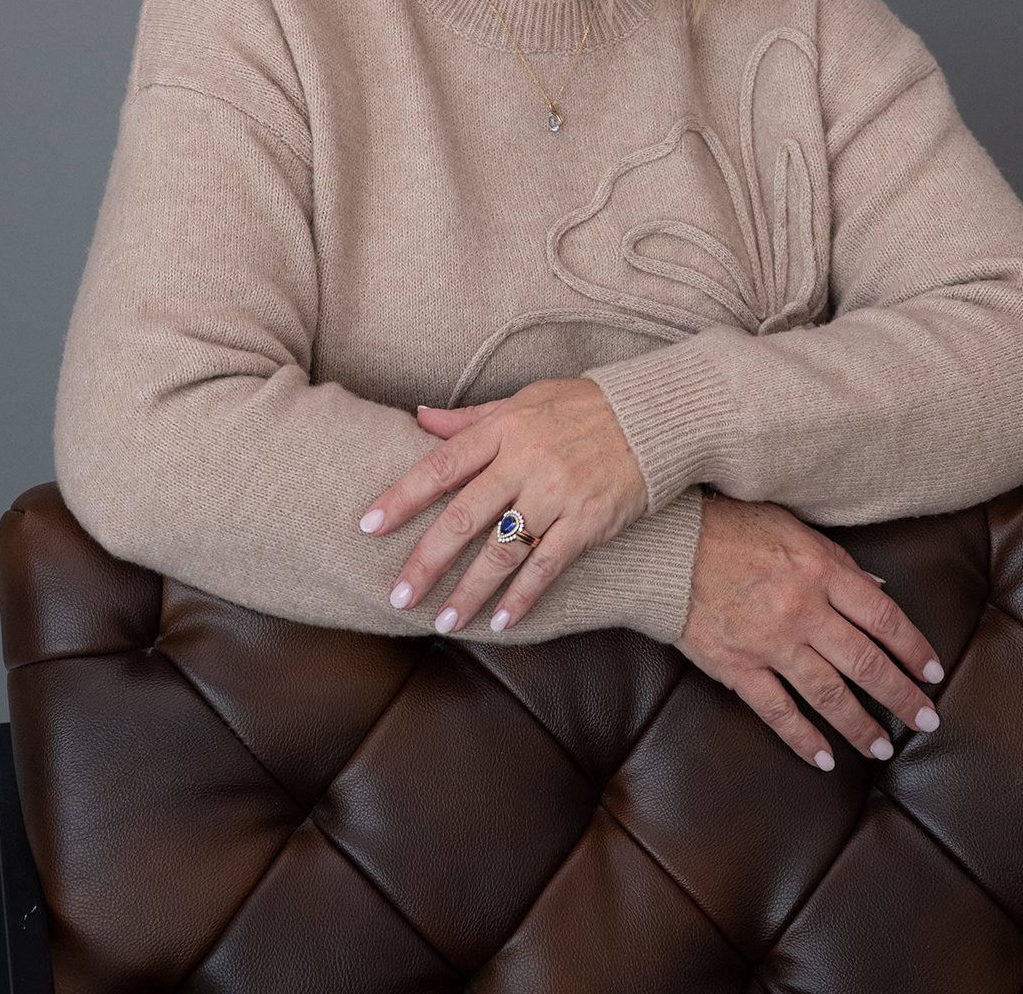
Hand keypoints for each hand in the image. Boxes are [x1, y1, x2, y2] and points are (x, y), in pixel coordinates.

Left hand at [358, 378, 648, 633]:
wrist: (654, 417)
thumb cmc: (584, 407)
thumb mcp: (526, 399)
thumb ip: (471, 417)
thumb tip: (419, 417)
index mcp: (504, 429)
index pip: (441, 465)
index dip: (402, 498)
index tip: (369, 527)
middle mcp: (525, 461)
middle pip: (463, 517)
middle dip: (427, 560)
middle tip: (397, 595)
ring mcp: (557, 493)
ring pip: (501, 550)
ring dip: (469, 591)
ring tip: (443, 623)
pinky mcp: (588, 521)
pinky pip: (547, 565)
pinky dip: (522, 596)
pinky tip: (500, 620)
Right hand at [678, 494, 944, 770]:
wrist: (664, 546)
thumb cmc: (727, 527)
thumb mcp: (790, 527)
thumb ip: (836, 560)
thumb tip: (877, 588)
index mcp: (819, 570)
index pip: (884, 617)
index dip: (914, 649)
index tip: (933, 672)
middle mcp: (802, 610)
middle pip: (866, 662)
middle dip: (901, 695)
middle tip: (926, 719)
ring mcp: (769, 643)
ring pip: (830, 694)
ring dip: (862, 725)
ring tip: (883, 748)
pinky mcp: (736, 667)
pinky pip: (778, 712)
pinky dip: (804, 738)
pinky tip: (825, 758)